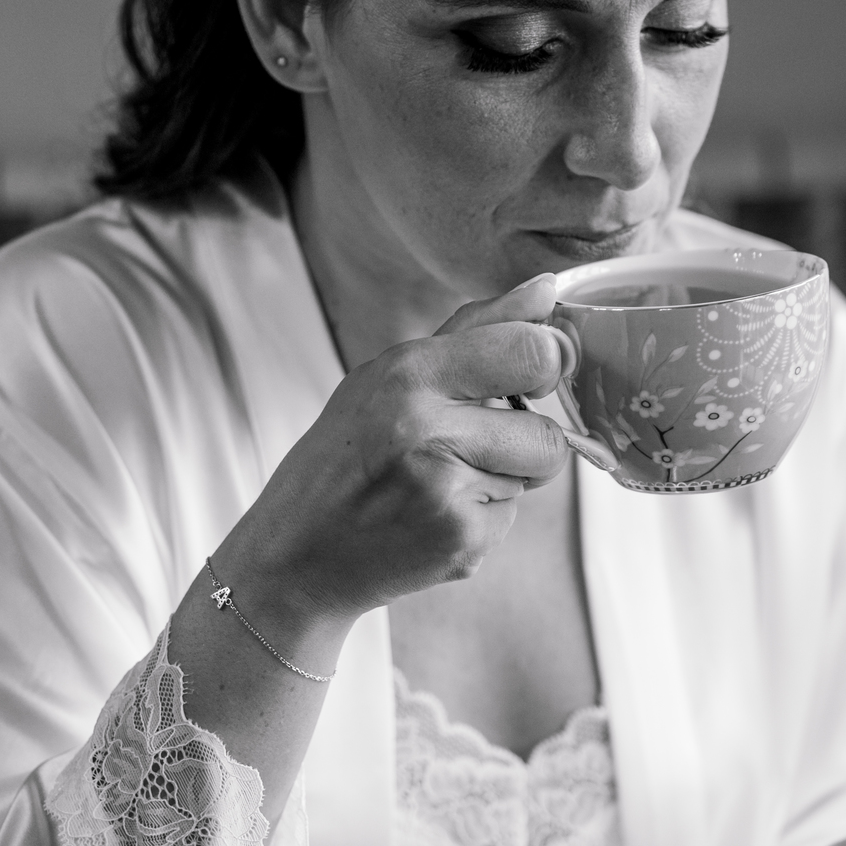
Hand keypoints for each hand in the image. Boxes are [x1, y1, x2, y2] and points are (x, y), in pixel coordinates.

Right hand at [231, 274, 570, 634]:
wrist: (294, 556)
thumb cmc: (343, 457)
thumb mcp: (388, 375)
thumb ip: (475, 330)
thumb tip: (547, 289)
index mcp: (408, 374)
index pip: (532, 351)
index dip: (550, 365)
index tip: (535, 376)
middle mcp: (426, 429)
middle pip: (550, 434)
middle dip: (533, 442)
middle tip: (483, 445)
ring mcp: (445, 491)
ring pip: (534, 477)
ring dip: (504, 479)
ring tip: (440, 483)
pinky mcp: (461, 542)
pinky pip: (512, 518)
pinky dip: (482, 518)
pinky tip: (432, 517)